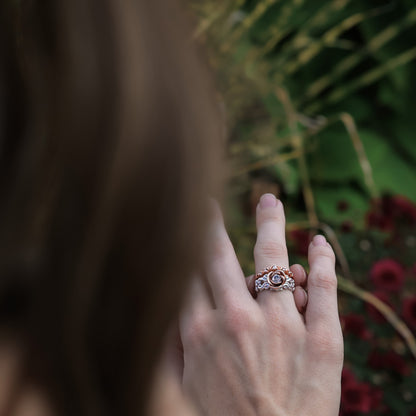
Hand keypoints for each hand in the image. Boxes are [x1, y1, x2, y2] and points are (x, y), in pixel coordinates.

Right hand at [179, 194, 343, 415]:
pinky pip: (325, 287)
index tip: (179, 226)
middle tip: (210, 201)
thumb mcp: (180, 393)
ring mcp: (282, 325)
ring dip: (271, 223)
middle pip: (221, 255)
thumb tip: (161, 311)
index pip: (187, 272)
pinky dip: (323, 260)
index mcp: (200, 332)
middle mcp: (237, 318)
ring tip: (269, 199)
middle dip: (212, 223)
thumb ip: (169, 350)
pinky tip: (319, 241)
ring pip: (274, 258)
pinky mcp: (322, 339)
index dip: (181, 245)